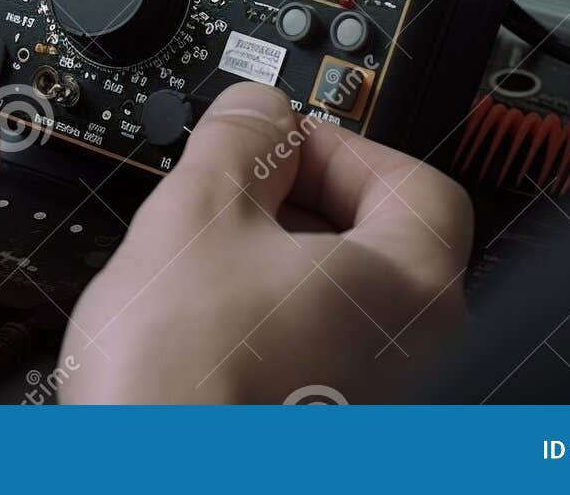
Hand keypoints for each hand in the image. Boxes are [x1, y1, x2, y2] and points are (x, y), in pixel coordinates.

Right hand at [58, 82, 471, 403]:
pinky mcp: (338, 440)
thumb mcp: (197, 216)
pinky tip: (207, 342)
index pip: (417, 185)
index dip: (337, 149)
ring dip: (278, 275)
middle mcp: (420, 363)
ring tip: (203, 275)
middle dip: (298, 210)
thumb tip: (259, 112)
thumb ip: (241, 140)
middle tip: (229, 200)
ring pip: (343, 313)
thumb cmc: (183, 391)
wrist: (149, 489)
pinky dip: (273, 339)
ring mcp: (384, 411)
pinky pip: (320, 368)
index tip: (276, 146)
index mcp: (414, 297)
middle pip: (381, 248)